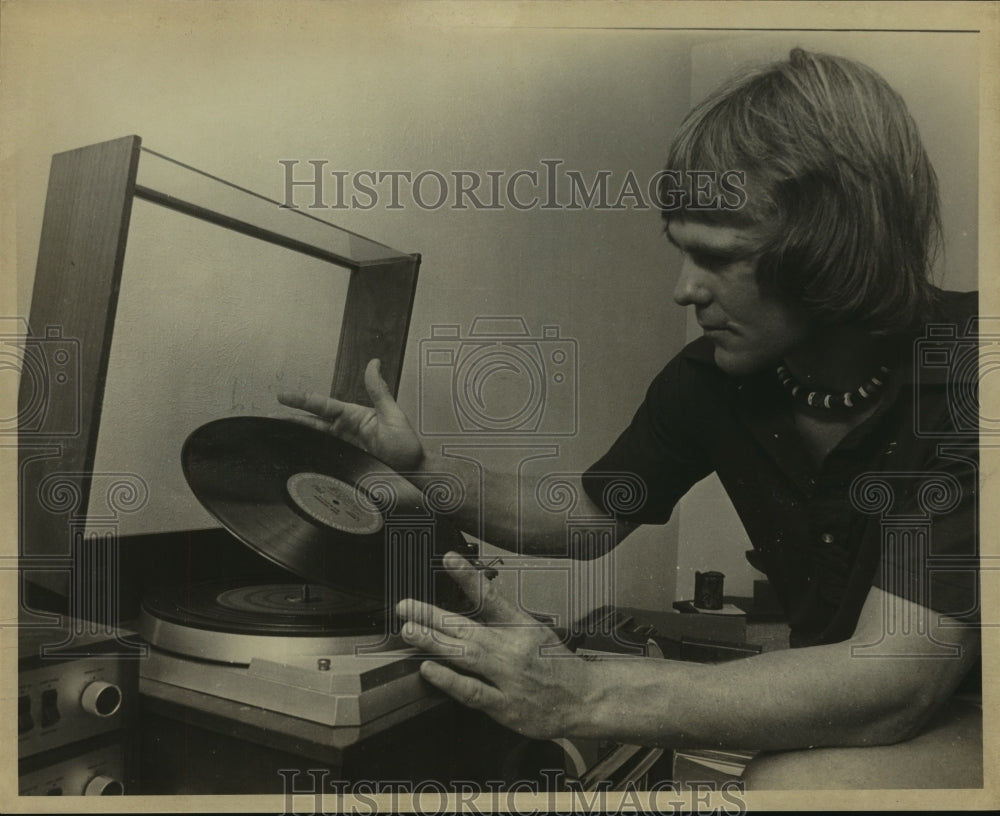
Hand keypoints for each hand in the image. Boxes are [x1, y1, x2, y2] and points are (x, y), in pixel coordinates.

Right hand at [277, 359, 424, 470]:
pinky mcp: (344, 466)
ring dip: (295, 438)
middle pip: (312, 424)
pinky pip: (323, 459)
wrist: (414, 476)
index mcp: (354, 417)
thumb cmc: (407, 447)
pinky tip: (294, 457)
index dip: (302, 400)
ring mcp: (344, 450)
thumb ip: (379, 391)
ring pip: (314, 441)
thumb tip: (374, 363)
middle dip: (290, 421)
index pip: (323, 406)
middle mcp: (345, 432)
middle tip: (268, 419)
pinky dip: (308, 457)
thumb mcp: (392, 415)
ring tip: (273, 436)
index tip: (282, 396)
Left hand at [396, 551, 586, 739]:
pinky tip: (429, 670)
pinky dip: (449, 680)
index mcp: (521, 626)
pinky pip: (472, 690)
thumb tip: (476, 594)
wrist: (585, 699)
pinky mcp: (505, 705)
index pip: (492, 596)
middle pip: (467, 627)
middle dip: (432, 615)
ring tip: (409, 632)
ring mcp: (508, 676)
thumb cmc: (557, 665)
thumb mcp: (535, 629)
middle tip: (406, 606)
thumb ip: (504, 616)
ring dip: (434, 642)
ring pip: (465, 655)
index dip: (469, 577)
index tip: (449, 558)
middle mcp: (512, 648)